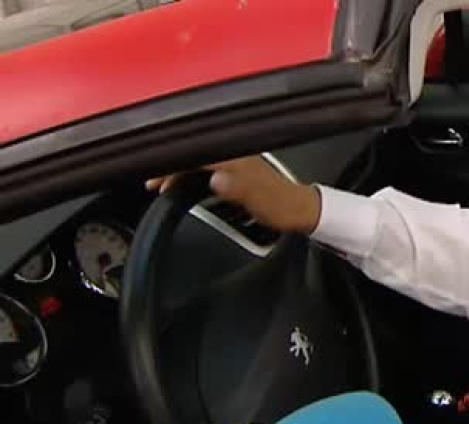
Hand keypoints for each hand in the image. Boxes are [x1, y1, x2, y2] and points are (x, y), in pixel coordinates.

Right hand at [146, 155, 321, 234]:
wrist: (302, 211)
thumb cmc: (283, 207)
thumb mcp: (257, 200)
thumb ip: (234, 188)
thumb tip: (215, 180)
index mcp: (236, 158)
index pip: (195, 152)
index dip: (171, 163)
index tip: (154, 175)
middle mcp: (236, 155)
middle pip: (193, 153)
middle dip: (169, 165)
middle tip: (152, 183)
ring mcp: (237, 161)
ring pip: (198, 159)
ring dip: (178, 170)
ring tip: (162, 184)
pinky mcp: (238, 169)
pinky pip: (206, 166)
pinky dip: (191, 174)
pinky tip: (185, 184)